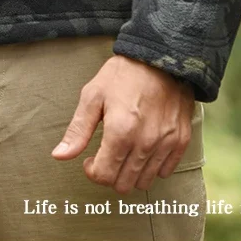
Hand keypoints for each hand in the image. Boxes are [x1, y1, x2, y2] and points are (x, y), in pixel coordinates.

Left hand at [51, 54, 195, 191]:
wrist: (161, 57)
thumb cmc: (123, 75)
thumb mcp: (93, 96)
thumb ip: (78, 130)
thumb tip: (59, 156)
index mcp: (120, 132)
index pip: (103, 176)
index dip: (92, 172)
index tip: (90, 160)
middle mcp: (144, 142)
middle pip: (123, 184)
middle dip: (110, 175)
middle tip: (106, 156)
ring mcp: (165, 143)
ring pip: (144, 181)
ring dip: (130, 173)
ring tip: (124, 154)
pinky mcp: (181, 140)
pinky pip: (165, 171)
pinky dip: (152, 167)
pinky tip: (144, 151)